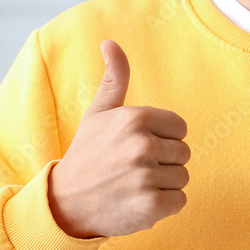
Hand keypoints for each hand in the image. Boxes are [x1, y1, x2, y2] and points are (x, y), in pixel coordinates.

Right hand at [47, 40, 189, 238]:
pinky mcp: (150, 206)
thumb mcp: (98, 113)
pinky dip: (165, 206)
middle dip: (164, 162)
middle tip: (133, 168)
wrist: (66, 204)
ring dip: (164, 184)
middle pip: (184, 153)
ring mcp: (146, 176)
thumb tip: (109, 42)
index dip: (163, 138)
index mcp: (135, 118)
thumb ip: (114, 79)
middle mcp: (142, 145)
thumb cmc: (88, 154)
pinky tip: (140, 201)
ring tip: (135, 185)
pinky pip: (180, 201)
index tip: (139, 147)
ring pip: (183, 177)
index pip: (180, 128)